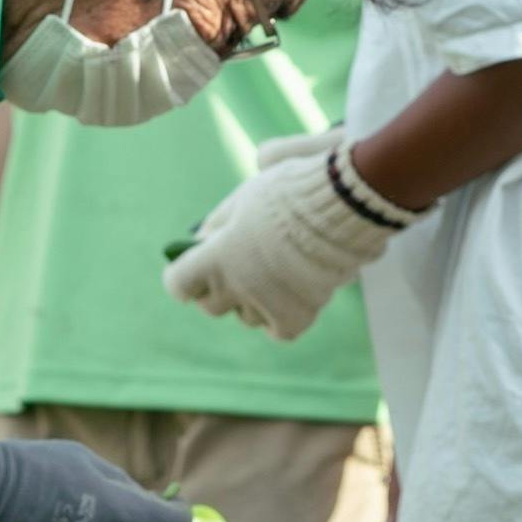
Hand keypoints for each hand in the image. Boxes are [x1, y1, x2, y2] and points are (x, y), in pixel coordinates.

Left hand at [162, 129, 416, 341]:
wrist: (342, 205)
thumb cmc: (290, 192)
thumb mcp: (243, 197)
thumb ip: (218, 224)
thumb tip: (201, 240)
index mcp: (216, 257)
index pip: (178, 284)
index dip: (183, 277)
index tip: (191, 268)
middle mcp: (236, 286)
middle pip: (210, 306)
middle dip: (215, 290)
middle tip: (231, 274)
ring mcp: (265, 305)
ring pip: (245, 317)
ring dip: (250, 302)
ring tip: (269, 278)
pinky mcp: (296, 317)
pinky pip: (277, 329)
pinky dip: (279, 318)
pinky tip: (286, 298)